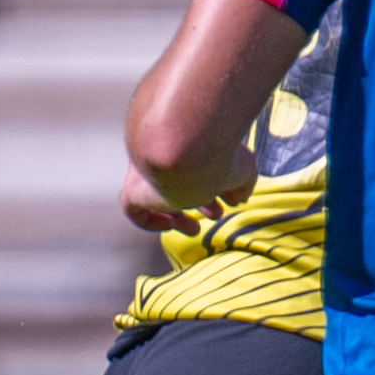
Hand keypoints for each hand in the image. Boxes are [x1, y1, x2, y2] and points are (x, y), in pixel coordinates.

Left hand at [126, 143, 254, 227]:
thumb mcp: (242, 168)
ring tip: (195, 230)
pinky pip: (133, 209)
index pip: (196, 165)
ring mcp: (144, 173)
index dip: (215, 184)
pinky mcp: (133, 190)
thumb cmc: (218, 153)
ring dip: (176, 214)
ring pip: (154, 196)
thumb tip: (238, 198)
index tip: (230, 199)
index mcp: (186, 145)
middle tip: (216, 214)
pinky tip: (170, 224)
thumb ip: (242, 184)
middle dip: (197, 199)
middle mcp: (163, 156)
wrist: (188, 148)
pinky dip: (151, 221)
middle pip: (175, 180)